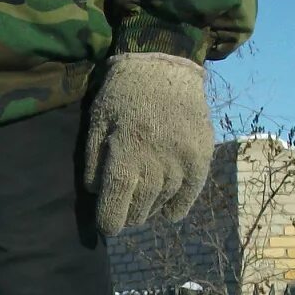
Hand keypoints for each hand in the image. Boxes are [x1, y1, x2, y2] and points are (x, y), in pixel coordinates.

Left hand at [83, 53, 213, 235]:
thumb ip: (94, 159)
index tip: (107, 228)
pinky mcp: (200, 159)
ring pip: (162, 202)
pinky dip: (176, 208)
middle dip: (128, 214)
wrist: (166, 66)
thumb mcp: (98, 121)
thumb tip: (96, 193)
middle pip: (139, 206)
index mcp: (126, 151)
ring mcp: (181, 161)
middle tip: (123, 211)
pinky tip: (167, 212)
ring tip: (142, 207)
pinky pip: (188, 195)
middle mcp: (156, 161)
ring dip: (149, 210)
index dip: (109, 220)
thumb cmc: (124, 93)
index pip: (117, 199)